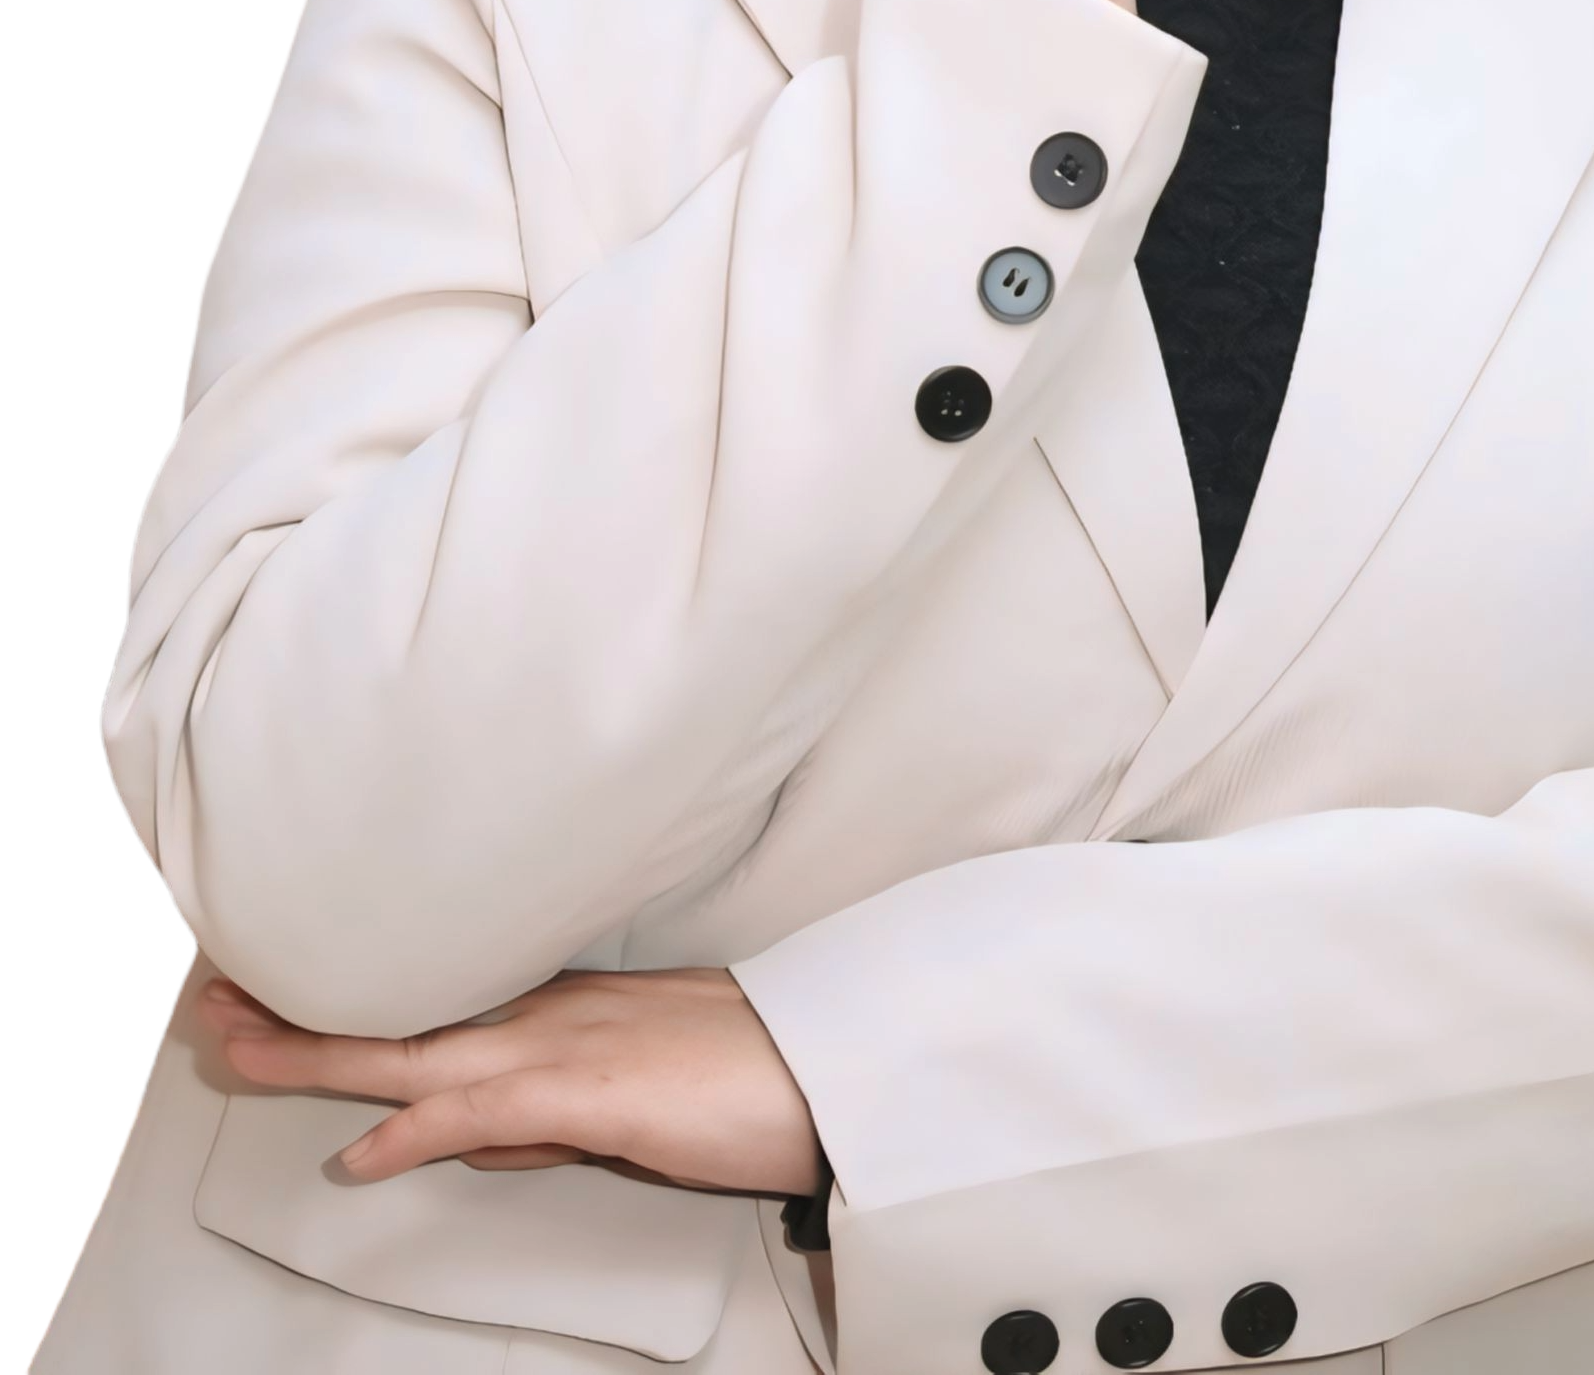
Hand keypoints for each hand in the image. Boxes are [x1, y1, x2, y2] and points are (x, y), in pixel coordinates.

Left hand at [197, 965, 825, 1194]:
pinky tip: (365, 1148)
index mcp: (557, 1009)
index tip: (281, 990)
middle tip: (216, 998)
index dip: (348, 1001)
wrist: (833, 1060)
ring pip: (417, 1049)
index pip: (430, 1006)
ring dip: (321, 1051)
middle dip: (301, 1012)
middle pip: (400, 1014)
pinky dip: (415, 1127)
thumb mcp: (632, 1091)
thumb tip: (469, 1135)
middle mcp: (547, 1015)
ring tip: (241, 1048)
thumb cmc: (754, 1069)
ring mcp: (566, 1046)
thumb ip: (547, 1110)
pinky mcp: (593, 1090)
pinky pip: (483, 1109)